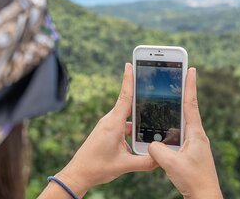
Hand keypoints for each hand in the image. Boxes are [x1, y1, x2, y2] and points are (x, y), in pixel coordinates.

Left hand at [39, 63, 156, 197]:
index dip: (128, 80)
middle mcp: (110, 121)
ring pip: (128, 117)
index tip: (130, 64)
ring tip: (154, 121)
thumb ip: (145, 162)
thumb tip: (162, 159)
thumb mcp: (124, 165)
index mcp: (113, 124)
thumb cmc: (97, 167)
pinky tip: (141, 137)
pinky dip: (133, 128)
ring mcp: (108, 126)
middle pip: (129, 104)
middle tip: (155, 89)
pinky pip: (123, 125)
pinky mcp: (108, 132)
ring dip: (139, 119)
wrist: (78, 174)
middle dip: (142, 97)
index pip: (125, 97)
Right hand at [148, 68, 222, 198]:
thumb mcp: (171, 163)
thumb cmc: (193, 180)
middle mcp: (196, 135)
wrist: (205, 195)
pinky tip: (162, 130)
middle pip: (187, 109)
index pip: (191, 104)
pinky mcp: (190, 150)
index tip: (191, 69)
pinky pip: (178, 134)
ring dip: (175, 112)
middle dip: (182, 93)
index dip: (190, 86)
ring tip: (165, 101)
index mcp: (195, 134)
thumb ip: (157, 150)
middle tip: (176, 78)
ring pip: (181, 122)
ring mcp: (194, 143)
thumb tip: (150, 143)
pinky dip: (170, 129)